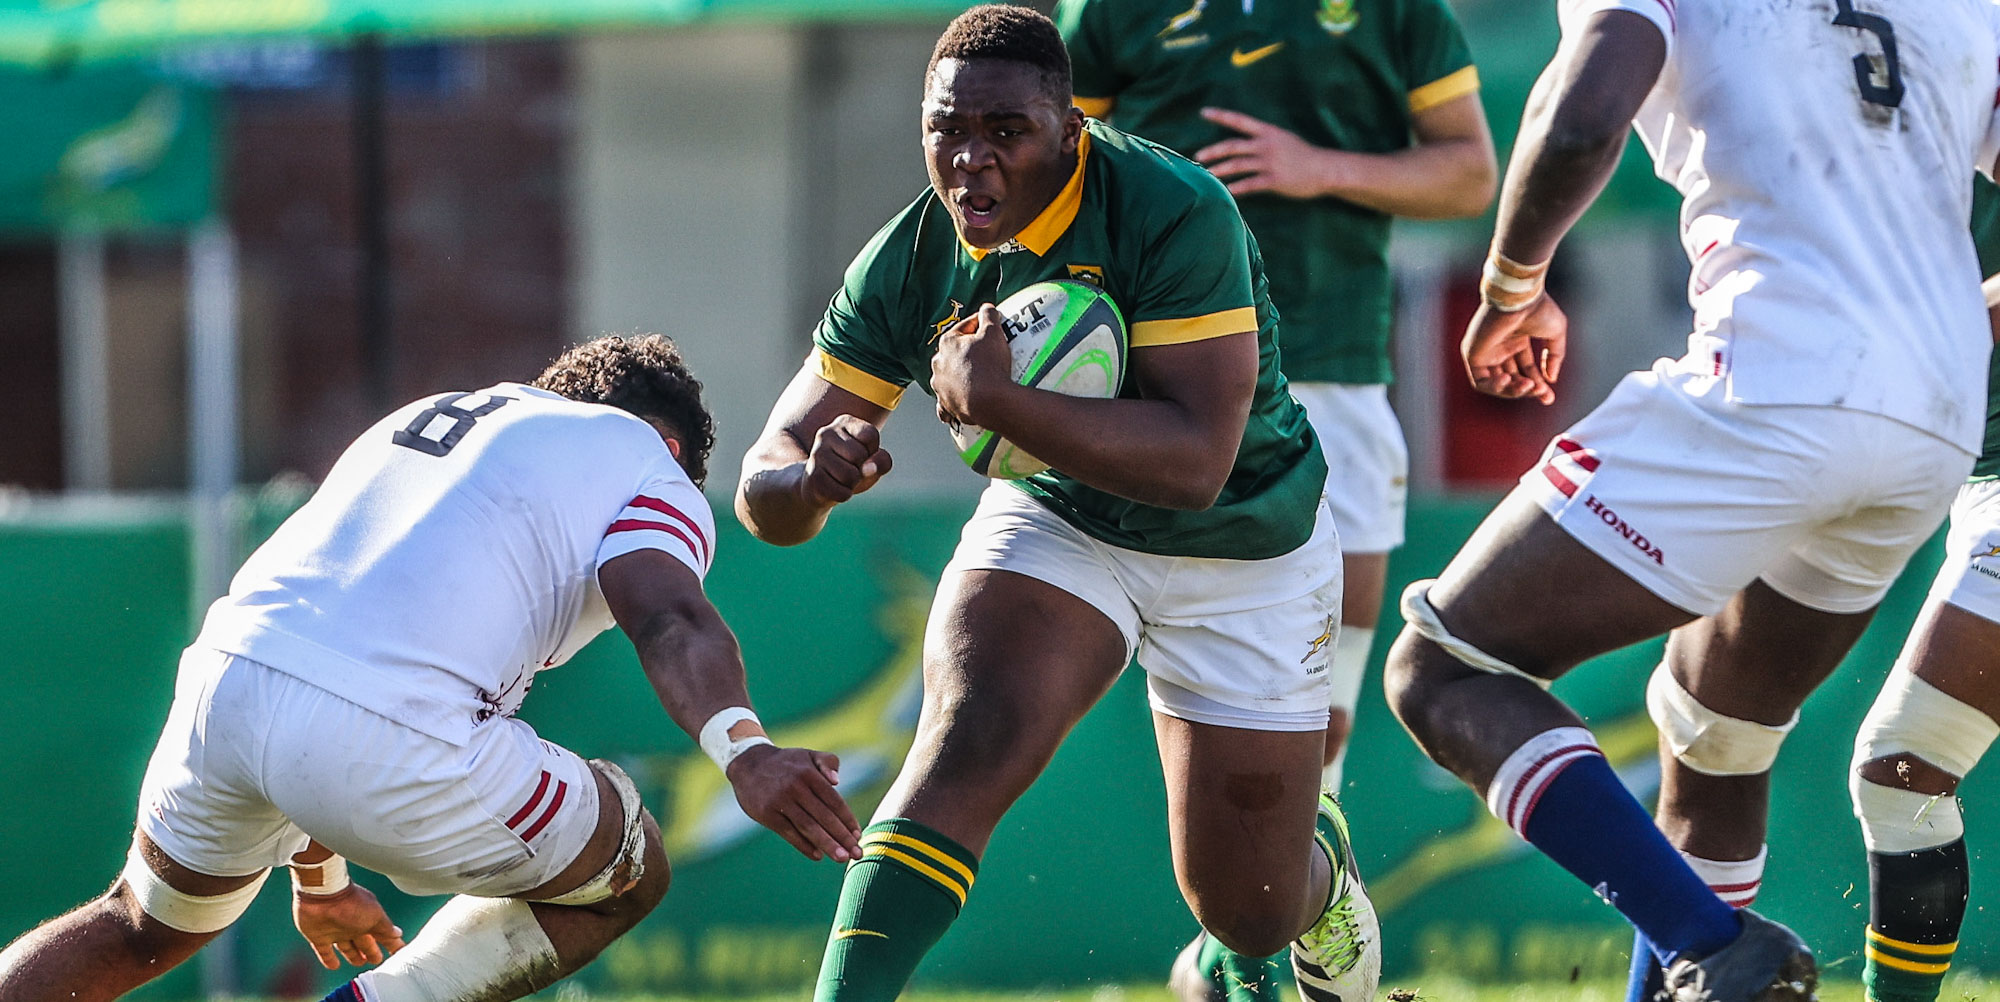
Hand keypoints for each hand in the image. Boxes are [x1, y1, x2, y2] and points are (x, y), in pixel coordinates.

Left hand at [293, 884, 404, 969]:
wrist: (322, 895)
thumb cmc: (352, 903)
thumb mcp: (375, 915)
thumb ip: (386, 927)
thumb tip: (398, 933)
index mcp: (369, 920)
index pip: (384, 935)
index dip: (392, 944)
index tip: (399, 952)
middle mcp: (353, 926)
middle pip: (365, 943)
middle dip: (372, 952)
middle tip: (377, 960)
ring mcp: (336, 931)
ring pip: (347, 948)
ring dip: (354, 956)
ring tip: (360, 963)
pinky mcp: (319, 937)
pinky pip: (325, 951)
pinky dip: (330, 960)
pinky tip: (334, 966)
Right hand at [726, 744, 862, 862]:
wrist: (749, 764)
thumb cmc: (786, 763)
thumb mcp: (808, 755)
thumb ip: (827, 762)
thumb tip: (837, 781)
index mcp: (809, 774)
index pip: (834, 801)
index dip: (847, 819)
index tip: (858, 835)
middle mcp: (796, 787)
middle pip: (824, 817)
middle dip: (842, 837)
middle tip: (857, 853)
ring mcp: (780, 802)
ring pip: (808, 827)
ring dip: (827, 845)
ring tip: (842, 858)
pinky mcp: (767, 814)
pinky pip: (789, 833)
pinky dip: (804, 846)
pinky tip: (818, 856)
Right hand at [801, 416, 892, 505]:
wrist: (818, 486)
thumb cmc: (852, 468)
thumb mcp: (873, 461)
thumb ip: (882, 461)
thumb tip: (867, 469)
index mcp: (844, 422)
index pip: (870, 436)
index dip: (872, 452)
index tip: (862, 454)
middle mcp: (827, 433)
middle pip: (860, 456)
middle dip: (861, 469)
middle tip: (850, 469)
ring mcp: (816, 454)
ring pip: (850, 476)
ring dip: (852, 484)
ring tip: (842, 479)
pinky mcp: (812, 476)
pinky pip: (841, 492)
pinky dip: (843, 495)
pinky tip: (834, 487)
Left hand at [931, 305, 1017, 427]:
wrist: (991, 402)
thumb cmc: (990, 366)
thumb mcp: (994, 333)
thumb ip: (989, 315)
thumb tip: (987, 307)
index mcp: (947, 343)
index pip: (965, 327)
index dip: (981, 324)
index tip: (992, 326)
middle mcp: (938, 364)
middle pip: (955, 352)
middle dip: (969, 350)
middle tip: (987, 352)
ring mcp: (940, 386)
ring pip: (948, 376)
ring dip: (960, 374)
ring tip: (978, 375)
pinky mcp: (946, 405)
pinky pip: (946, 402)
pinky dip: (953, 399)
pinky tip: (962, 399)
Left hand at [1195, 108, 1337, 198]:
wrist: (1325, 169)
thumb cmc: (1303, 155)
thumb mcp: (1283, 139)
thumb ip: (1263, 139)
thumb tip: (1244, 143)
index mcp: (1268, 132)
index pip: (1240, 120)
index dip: (1221, 115)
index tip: (1203, 112)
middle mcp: (1267, 145)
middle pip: (1233, 146)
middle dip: (1213, 151)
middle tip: (1197, 156)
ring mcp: (1270, 162)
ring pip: (1238, 165)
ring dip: (1220, 170)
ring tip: (1207, 175)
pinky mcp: (1275, 180)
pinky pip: (1251, 184)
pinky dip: (1237, 188)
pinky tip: (1226, 192)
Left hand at [1462, 294, 1567, 404]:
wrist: (1519, 298)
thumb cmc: (1538, 309)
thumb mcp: (1555, 334)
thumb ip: (1555, 357)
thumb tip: (1551, 379)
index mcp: (1517, 339)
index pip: (1526, 370)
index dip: (1537, 386)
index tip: (1548, 398)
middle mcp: (1500, 346)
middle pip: (1512, 378)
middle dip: (1527, 390)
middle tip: (1540, 392)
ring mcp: (1485, 350)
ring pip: (1496, 383)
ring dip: (1513, 391)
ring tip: (1527, 386)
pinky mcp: (1472, 353)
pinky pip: (1480, 381)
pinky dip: (1495, 387)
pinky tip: (1508, 381)